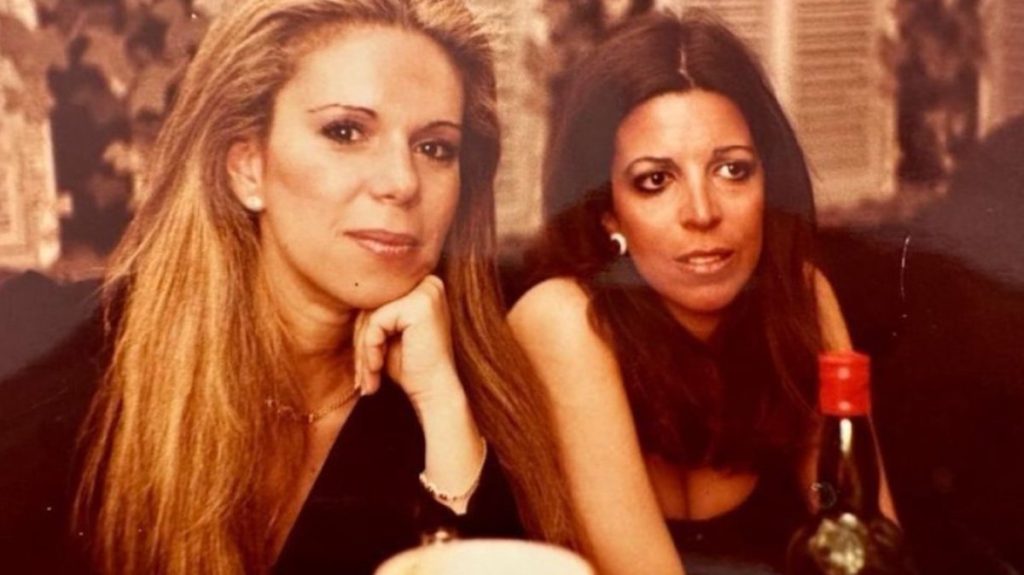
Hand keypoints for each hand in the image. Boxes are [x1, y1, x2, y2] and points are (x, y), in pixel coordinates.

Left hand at [353, 275, 461, 408]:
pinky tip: (377, 368)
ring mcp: (426, 291)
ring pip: (371, 314)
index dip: (365, 331)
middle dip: (361, 341)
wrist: (435, 392)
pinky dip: (370, 349)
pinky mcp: (419, 305)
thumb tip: (342, 291)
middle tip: (361, 376)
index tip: (362, 364)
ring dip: (362, 349)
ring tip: (367, 378)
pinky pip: (376, 322)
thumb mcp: (388, 334)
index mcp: (424, 285)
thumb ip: (376, 311)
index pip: (378, 300)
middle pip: (373, 304)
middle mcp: (429, 282)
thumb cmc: (412, 367)